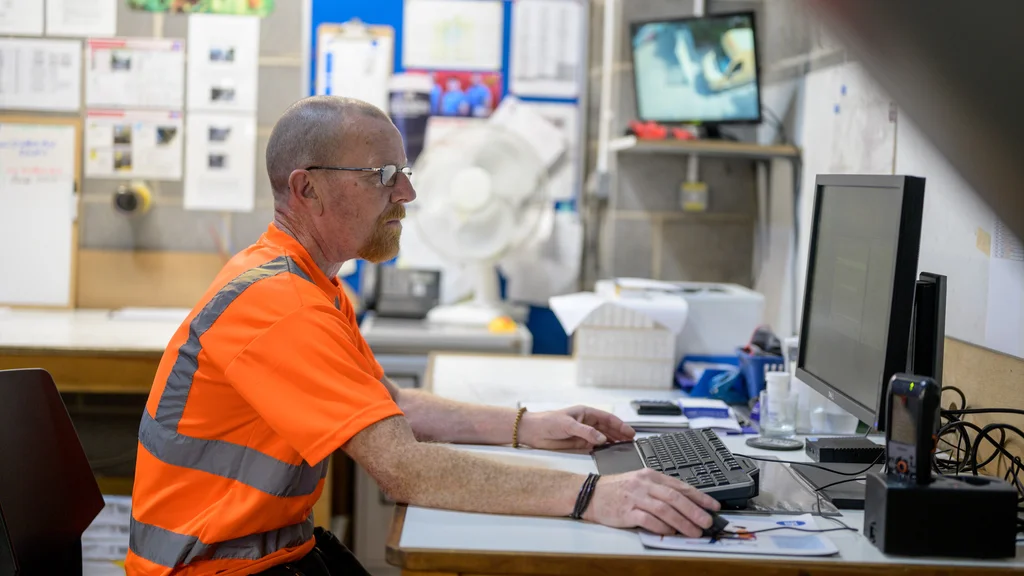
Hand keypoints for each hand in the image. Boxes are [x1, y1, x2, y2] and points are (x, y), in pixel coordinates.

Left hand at [517, 405, 634, 449]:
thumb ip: (586, 432)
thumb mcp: (568, 424)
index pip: (607, 418)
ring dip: (614, 442)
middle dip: (620, 434)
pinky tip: (610, 452)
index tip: (630, 432)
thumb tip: (602, 438)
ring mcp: (584, 434)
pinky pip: (595, 446)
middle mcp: (587, 423)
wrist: (533, 432)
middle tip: (631, 442)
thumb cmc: (548, 421)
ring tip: (624, 448)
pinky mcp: (579, 444)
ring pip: (603, 438)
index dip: (620, 425)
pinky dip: (603, 449)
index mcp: (586, 413)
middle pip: (608, 429)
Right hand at [583, 468, 719, 536]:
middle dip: (695, 511)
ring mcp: (635, 497)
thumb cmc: (615, 489)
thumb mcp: (640, 482)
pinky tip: (671, 532)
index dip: (699, 496)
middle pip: (675, 497)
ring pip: (665, 509)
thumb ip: (660, 490)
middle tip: (707, 522)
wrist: (589, 493)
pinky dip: (662, 527)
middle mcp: (644, 484)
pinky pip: (648, 519)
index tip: (713, 506)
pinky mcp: (626, 511)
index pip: (679, 485)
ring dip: (682, 522)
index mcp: (650, 475)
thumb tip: (686, 504)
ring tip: (694, 531)